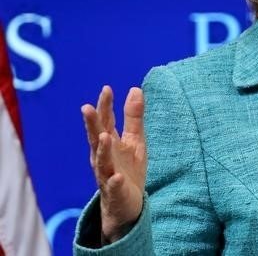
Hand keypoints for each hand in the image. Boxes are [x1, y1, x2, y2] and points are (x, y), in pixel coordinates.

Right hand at [81, 85, 147, 242]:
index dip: (105, 106)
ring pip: (102, 162)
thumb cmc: (127, 168)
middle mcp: (103, 157)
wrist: (125, 204)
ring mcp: (107, 175)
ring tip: (105, 136)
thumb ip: (133, 117)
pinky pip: (114, 187)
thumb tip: (135, 88)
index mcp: (109, 143)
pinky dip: (115, 182)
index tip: (107, 89)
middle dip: (92, 124)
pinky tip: (117, 177)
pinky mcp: (115, 192)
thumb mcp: (135, 140)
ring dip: (102, 149)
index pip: (105, 121)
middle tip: (87, 108)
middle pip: (96, 138)